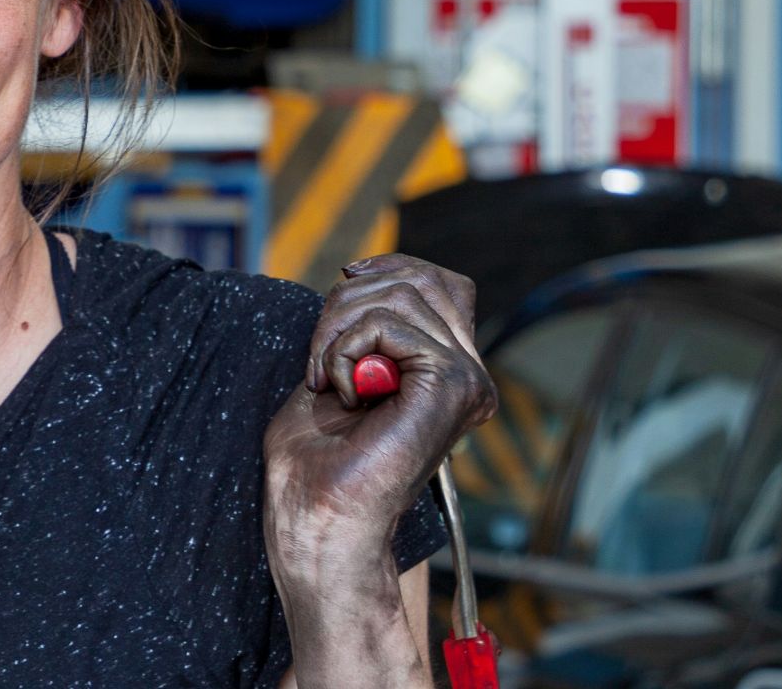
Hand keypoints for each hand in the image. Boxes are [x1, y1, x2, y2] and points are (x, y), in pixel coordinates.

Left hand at [263, 253, 496, 555]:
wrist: (317, 513)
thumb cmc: (314, 457)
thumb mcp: (337, 367)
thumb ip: (364, 324)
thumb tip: (365, 274)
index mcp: (446, 371)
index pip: (439, 282)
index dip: (388, 268)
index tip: (344, 284)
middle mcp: (467, 373)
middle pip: (418, 279)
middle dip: (346, 302)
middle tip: (319, 359)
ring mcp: (466, 378)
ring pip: (400, 294)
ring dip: (337, 330)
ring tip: (327, 379)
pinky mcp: (452, 383)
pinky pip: (386, 324)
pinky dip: (343, 349)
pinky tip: (340, 392)